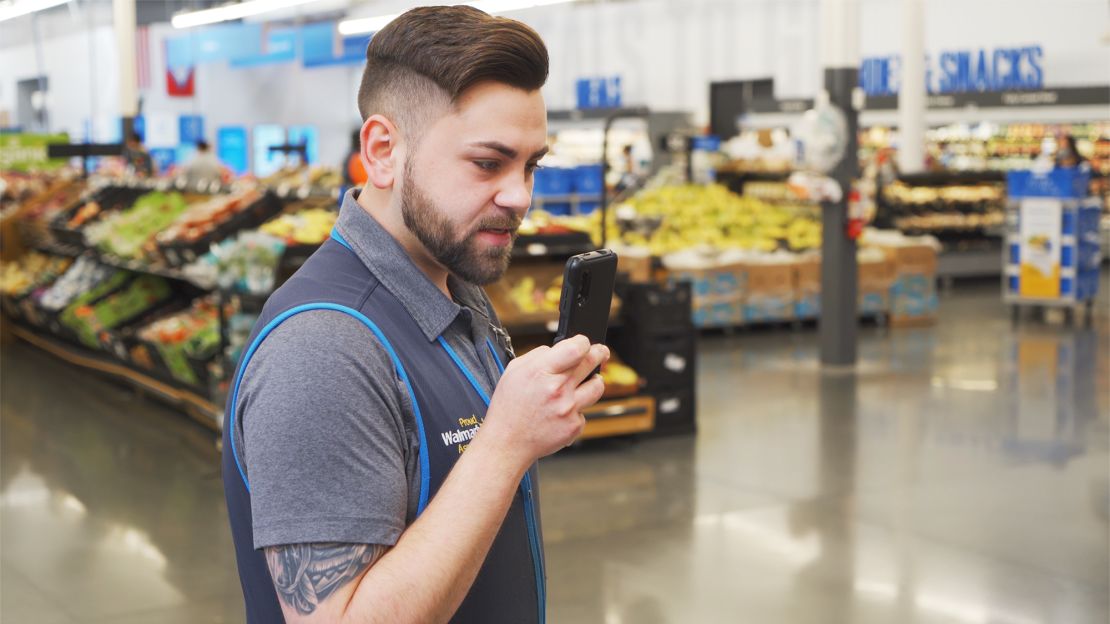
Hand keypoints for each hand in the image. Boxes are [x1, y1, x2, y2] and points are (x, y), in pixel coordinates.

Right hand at [480, 335, 608, 468]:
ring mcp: (568, 409)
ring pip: (597, 386)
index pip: (576, 348)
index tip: (584, 343)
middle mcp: (557, 389)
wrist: (508, 442)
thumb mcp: (514, 371)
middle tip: (600, 352)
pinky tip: (562, 411)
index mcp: (540, 372)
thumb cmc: (509, 407)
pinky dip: (577, 408)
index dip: (584, 342)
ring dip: (594, 381)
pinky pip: (585, 410)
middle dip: (599, 353)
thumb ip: (538, 355)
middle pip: (591, 362)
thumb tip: (559, 348)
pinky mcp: (574, 426)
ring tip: (584, 382)